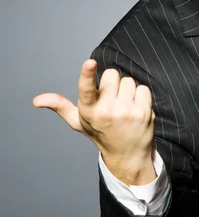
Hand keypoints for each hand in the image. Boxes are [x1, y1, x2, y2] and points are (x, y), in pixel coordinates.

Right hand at [33, 59, 155, 184]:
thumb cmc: (100, 132)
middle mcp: (107, 112)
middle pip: (112, 74)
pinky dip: (141, 96)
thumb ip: (60, 106)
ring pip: (128, 80)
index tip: (89, 62)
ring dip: (127, 90)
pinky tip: (136, 109)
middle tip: (112, 98)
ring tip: (124, 106)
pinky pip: (143, 88)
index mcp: (89, 112)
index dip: (87, 74)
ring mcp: (127, 113)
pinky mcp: (144, 113)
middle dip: (112, 82)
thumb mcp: (78, 121)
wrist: (127, 154)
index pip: (86, 90)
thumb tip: (37, 100)